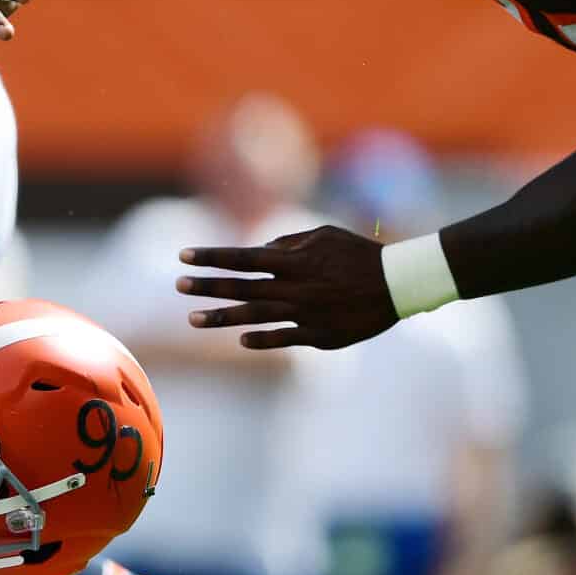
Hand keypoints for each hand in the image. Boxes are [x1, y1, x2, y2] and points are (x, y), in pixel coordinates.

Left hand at [175, 224, 397, 350]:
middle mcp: (295, 286)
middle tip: (177, 286)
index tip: (182, 256)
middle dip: (206, 286)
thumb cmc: (359, 254)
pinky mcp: (319, 335)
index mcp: (295, 260)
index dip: (211, 256)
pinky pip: (284, 338)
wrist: (398, 284)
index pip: (242, 257)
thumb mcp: (324, 235)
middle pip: (241, 286)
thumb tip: (260, 250)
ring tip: (192, 319)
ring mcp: (306, 313)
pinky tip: (240, 339)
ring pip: (254, 316)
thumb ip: (289, 242)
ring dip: (221, 317)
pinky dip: (261, 339)